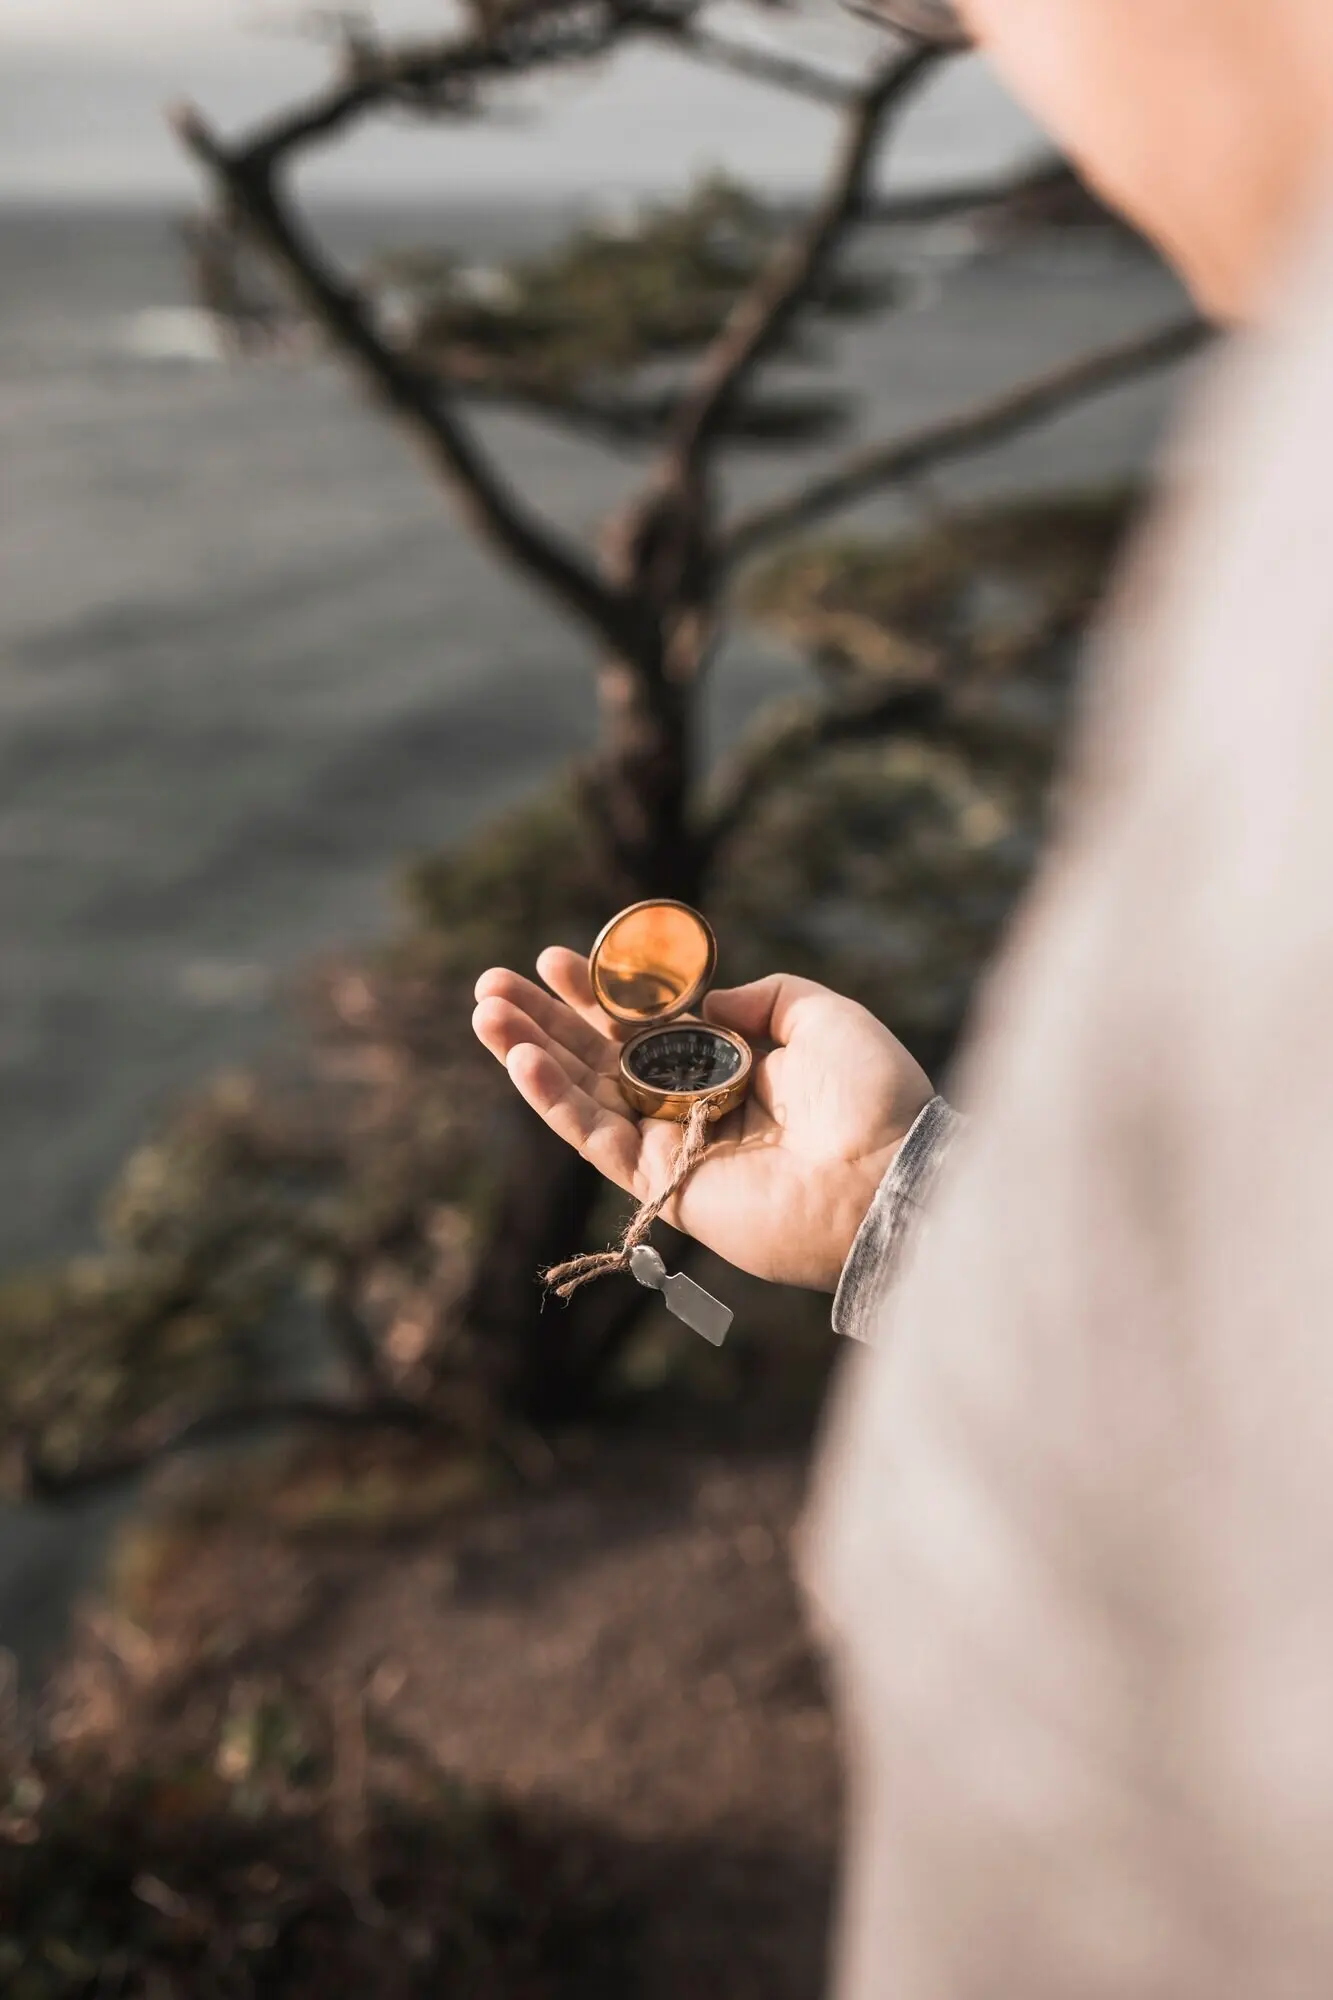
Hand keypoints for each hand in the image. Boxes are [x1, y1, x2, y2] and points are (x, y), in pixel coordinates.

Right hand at [472, 949, 933, 1291]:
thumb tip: (708, 1000)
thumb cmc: (873, 1096)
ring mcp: (676, 1147)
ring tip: (484, 1014)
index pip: (645, 1026)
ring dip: (530, 1056)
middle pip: (600, 1058)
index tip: (555, 959)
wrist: (888, 1176)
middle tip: (491, 984)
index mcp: (732, 1066)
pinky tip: (521, 1062)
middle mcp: (696, 1105)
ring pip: (585, 1097)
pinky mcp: (664, 1187)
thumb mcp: (824, 1016)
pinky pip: (596, 1140)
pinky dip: (555, 1103)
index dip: (598, 993)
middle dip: (544, 1020)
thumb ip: (764, 997)